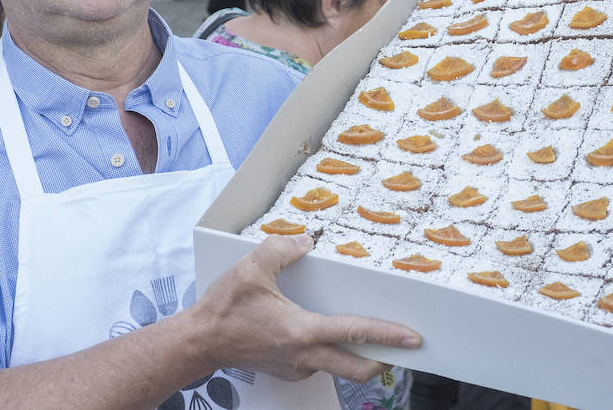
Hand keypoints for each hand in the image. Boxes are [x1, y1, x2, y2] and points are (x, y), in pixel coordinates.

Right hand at [191, 235, 420, 382]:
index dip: (388, 335)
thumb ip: (282, 249)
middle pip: (357, 368)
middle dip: (384, 359)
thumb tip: (306, 241)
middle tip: (403, 348)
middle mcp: (305, 356)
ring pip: (338, 366)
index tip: (414, 338)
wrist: (198, 342)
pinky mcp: (287, 370)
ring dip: (356, 355)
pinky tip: (326, 332)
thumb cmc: (224, 309)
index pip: (355, 333)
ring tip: (368, 334)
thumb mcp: (252, 268)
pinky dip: (331, 352)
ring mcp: (296, 367)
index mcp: (303, 332)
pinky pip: (318, 363)